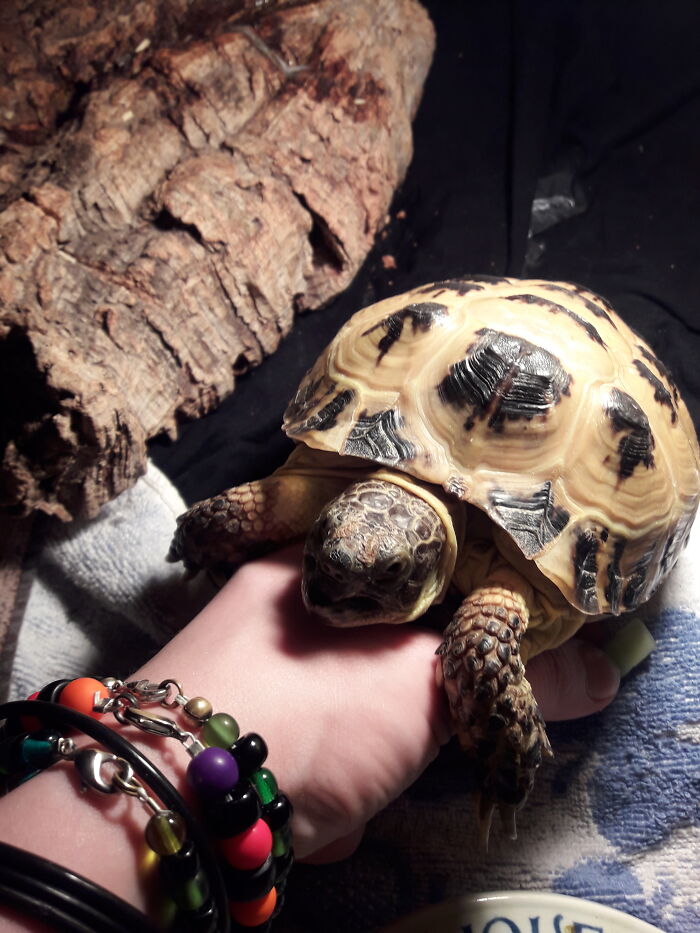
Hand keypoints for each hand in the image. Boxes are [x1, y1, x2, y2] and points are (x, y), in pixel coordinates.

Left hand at [155, 545, 619, 862]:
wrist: (180, 800)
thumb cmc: (312, 710)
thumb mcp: (426, 687)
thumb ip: (517, 678)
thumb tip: (602, 675)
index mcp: (317, 561)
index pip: (417, 574)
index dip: (460, 625)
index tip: (477, 673)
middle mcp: (272, 604)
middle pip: (380, 655)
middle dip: (404, 718)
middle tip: (401, 746)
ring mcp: (241, 669)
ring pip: (344, 716)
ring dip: (362, 766)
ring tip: (348, 792)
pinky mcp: (225, 734)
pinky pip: (304, 754)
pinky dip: (318, 790)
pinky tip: (311, 817)